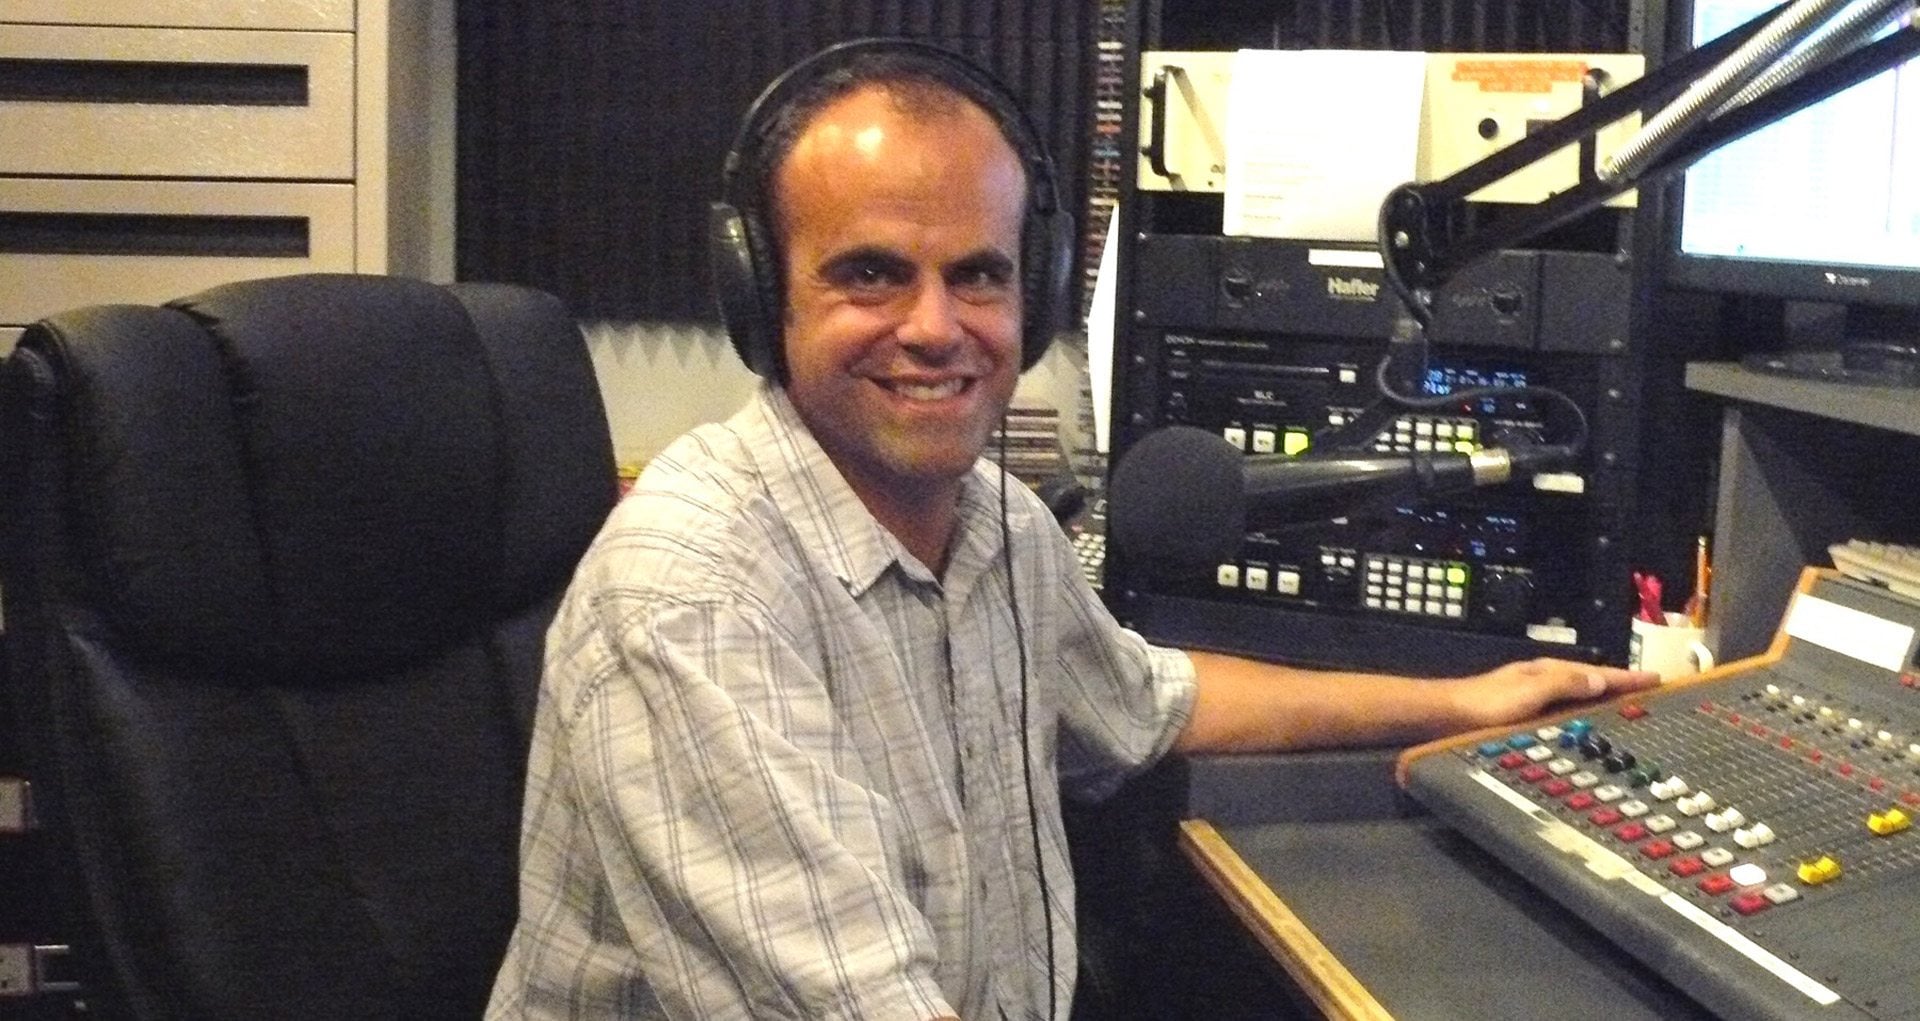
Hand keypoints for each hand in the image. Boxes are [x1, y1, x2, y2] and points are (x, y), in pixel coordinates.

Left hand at [1445, 658, 1659, 731]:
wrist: (1448, 716)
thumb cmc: (1485, 705)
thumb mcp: (1530, 693)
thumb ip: (1564, 684)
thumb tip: (1601, 681)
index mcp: (1549, 672)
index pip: (1598, 673)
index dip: (1628, 678)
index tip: (1657, 680)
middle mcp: (1544, 679)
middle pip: (1591, 681)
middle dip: (1621, 685)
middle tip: (1650, 692)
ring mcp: (1534, 695)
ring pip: (1579, 694)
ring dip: (1603, 697)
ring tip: (1628, 705)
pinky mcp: (1525, 711)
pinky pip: (1566, 707)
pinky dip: (1584, 710)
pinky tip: (1586, 720)